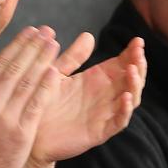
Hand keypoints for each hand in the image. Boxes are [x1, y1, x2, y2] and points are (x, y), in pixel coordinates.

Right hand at [0, 26, 61, 167]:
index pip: (0, 64)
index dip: (17, 45)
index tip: (30, 31)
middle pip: (15, 68)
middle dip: (32, 46)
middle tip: (47, 30)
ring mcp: (7, 117)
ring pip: (27, 82)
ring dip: (42, 60)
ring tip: (54, 44)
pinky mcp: (21, 132)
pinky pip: (36, 104)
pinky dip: (45, 86)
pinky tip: (55, 71)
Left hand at [29, 35, 145, 164]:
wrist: (29, 130)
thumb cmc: (42, 101)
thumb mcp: (57, 74)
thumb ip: (73, 57)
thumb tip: (89, 35)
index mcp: (96, 80)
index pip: (121, 64)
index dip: (131, 53)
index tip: (137, 41)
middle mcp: (104, 96)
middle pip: (130, 80)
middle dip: (138, 66)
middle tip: (139, 53)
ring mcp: (103, 114)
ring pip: (130, 99)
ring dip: (134, 85)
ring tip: (133, 70)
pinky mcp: (99, 132)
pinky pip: (118, 122)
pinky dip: (125, 110)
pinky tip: (125, 97)